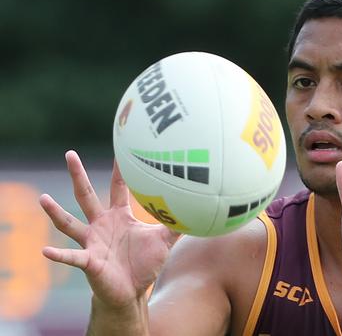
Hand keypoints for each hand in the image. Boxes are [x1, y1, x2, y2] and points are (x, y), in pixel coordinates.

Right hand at [40, 151, 180, 308]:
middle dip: (79, 175)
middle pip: (87, 195)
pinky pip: (71, 257)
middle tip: (70, 153)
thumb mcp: (165, 240)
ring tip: (42, 199)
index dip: (121, 170)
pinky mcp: (88, 261)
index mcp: (119, 216)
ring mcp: (92, 242)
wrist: (131, 292)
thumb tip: (201, 208)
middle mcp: (101, 225)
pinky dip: (59, 255)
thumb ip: (178, 224)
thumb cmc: (145, 263)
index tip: (121, 149)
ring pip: (70, 223)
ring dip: (56, 212)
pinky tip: (45, 252)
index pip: (119, 187)